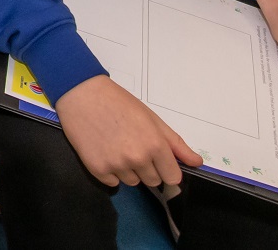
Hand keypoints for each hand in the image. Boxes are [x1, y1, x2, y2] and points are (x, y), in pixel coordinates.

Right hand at [54, 75, 201, 187]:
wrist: (80, 93)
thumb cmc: (118, 102)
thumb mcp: (151, 118)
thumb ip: (175, 143)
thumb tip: (197, 163)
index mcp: (155, 145)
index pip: (173, 177)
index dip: (167, 169)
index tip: (158, 160)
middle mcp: (138, 158)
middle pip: (153, 181)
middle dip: (147, 168)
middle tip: (132, 146)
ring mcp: (116, 165)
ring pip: (132, 182)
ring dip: (128, 170)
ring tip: (116, 146)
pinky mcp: (97, 169)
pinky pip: (113, 182)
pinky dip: (110, 171)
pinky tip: (104, 151)